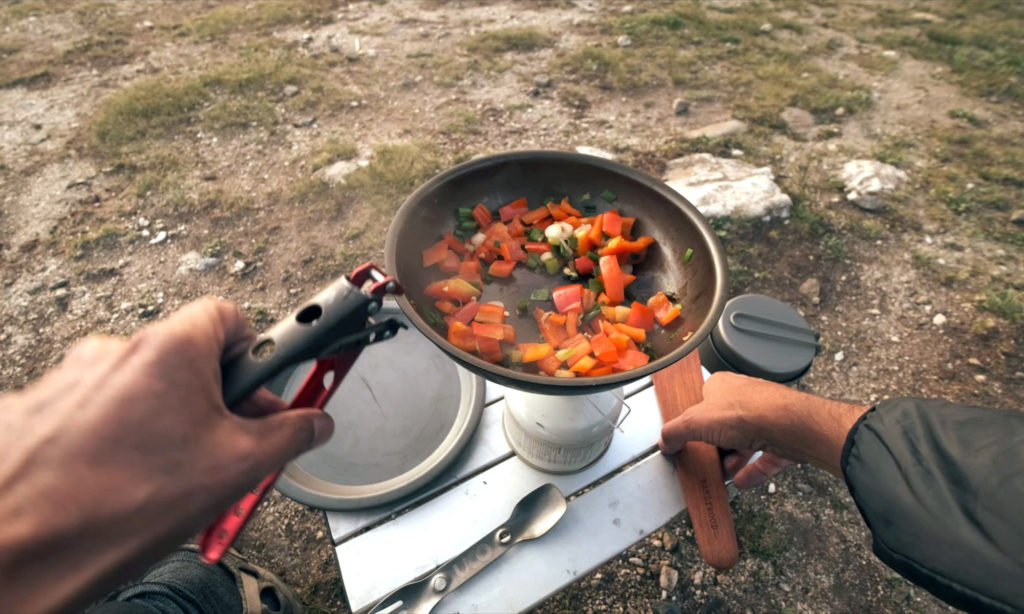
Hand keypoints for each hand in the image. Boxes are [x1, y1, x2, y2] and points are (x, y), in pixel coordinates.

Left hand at [0, 298, 333, 611]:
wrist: (20, 550)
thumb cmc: (119, 506)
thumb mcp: (237, 468)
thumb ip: (289, 435)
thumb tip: (313, 423)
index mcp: (171, 349)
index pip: (230, 318)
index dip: (256, 352)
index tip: (270, 384)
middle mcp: (116, 351)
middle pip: (186, 360)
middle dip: (213, 401)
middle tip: (225, 447)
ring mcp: (70, 379)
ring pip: (140, 391)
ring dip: (164, 423)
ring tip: (168, 477)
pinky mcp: (36, 410)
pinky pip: (92, 414)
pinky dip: (113, 440)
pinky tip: (121, 482)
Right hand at [659, 372, 867, 488]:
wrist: (792, 426)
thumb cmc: (749, 412)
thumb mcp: (696, 421)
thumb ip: (675, 432)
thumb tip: (664, 441)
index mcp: (722, 386)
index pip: (701, 402)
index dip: (693, 422)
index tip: (685, 439)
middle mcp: (745, 399)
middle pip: (722, 427)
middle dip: (714, 448)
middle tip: (705, 461)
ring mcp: (766, 419)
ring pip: (744, 443)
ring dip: (732, 462)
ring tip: (723, 475)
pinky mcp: (781, 440)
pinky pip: (764, 459)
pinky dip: (752, 472)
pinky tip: (741, 482)